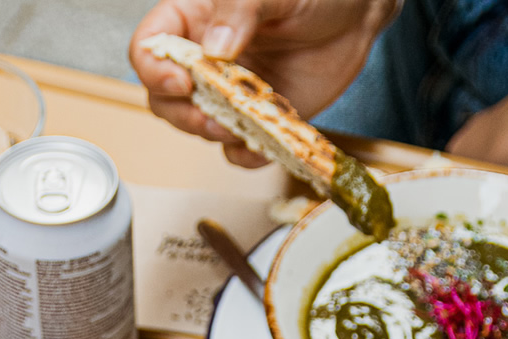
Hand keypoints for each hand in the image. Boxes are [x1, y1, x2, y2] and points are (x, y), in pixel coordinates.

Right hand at [130, 0, 399, 167]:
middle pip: (164, 98)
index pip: (150, 46)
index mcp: (195, 19)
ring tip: (242, 128)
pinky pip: (238, 151)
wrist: (356, 16)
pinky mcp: (257, 120)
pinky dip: (246, 155)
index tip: (182, 81)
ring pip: (197, 127)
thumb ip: (239, 9)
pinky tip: (264, 144)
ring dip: (214, 136)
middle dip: (183, 115)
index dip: (154, 69)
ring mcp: (229, 94)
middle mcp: (205, 60)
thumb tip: (214, 49)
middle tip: (213, 117)